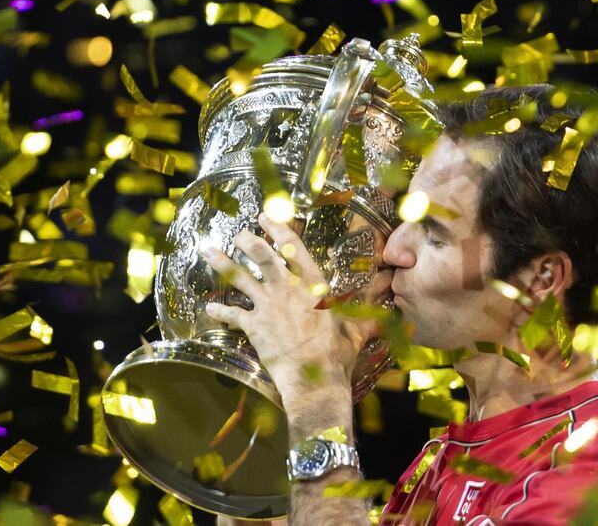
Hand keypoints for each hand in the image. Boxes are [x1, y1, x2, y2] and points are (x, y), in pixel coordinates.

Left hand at [202, 213, 376, 401]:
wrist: (314, 380)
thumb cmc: (337, 356)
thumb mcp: (356, 331)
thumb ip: (367, 317)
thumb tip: (389, 311)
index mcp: (313, 286)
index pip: (294, 248)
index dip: (278, 229)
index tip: (266, 216)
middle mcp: (288, 290)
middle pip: (262, 256)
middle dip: (248, 240)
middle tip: (239, 233)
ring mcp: (269, 307)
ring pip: (240, 278)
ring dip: (222, 263)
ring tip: (209, 251)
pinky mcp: (254, 327)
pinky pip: (232, 315)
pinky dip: (219, 310)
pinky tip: (209, 306)